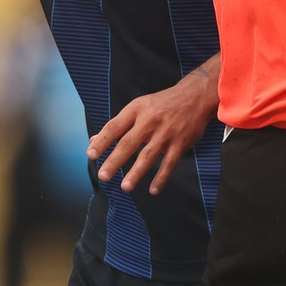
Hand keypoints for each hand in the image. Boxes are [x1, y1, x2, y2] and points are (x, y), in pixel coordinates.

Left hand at [87, 68, 217, 194]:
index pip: (115, 126)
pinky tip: (153, 190)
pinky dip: (161, 178)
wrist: (194, 96)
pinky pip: (169, 163)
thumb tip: (93, 141)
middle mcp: (150, 120)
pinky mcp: (180, 142)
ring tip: (125, 187)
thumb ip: (117, 125)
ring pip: (148, 155)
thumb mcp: (138, 107)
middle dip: (115, 160)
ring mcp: (166, 132)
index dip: (102, 141)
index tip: (91, 155)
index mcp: (137, 109)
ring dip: (136, 172)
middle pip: (129, 143)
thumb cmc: (162, 104)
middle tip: (103, 176)